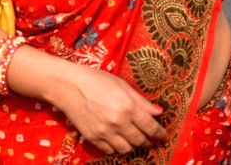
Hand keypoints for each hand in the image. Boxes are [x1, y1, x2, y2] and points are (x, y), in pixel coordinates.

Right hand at [50, 64, 166, 155]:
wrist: (68, 86)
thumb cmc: (95, 80)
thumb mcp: (121, 85)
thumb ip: (141, 101)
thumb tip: (158, 112)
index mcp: (128, 107)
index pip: (151, 127)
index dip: (160, 133)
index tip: (162, 135)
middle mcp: (119, 122)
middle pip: (141, 141)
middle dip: (148, 141)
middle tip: (149, 138)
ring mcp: (105, 132)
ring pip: (127, 149)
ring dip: (133, 146)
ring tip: (133, 140)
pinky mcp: (93, 138)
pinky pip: (110, 150)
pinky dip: (117, 148)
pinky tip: (118, 140)